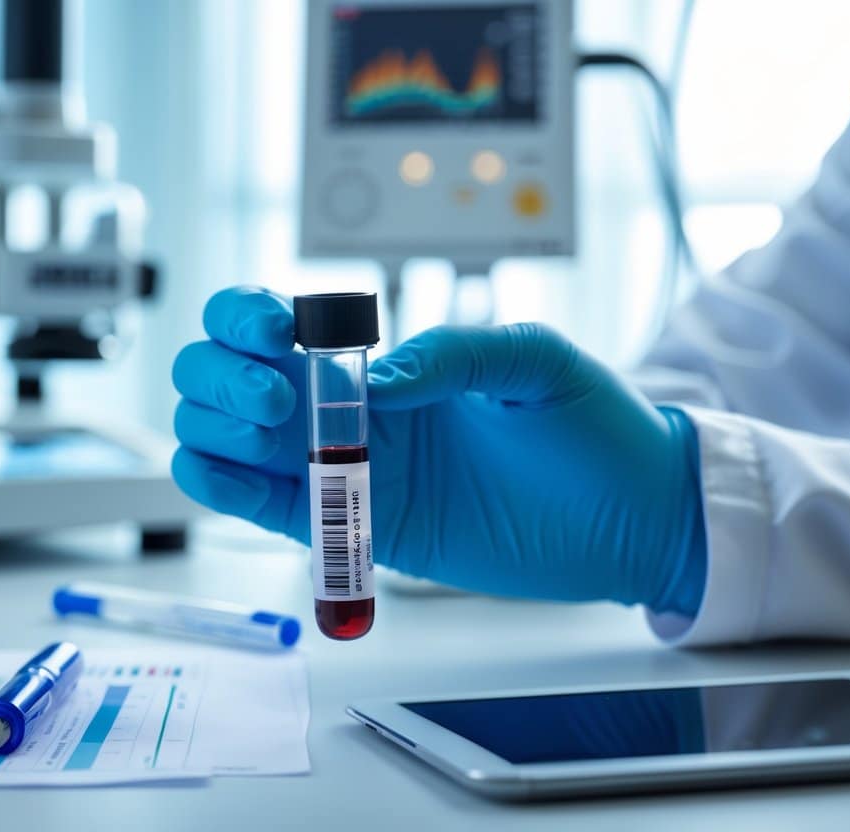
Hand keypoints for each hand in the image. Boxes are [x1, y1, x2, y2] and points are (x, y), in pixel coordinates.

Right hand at [171, 286, 707, 614]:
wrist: (634, 516)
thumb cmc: (594, 427)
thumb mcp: (534, 360)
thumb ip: (452, 354)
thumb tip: (377, 378)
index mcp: (379, 359)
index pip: (271, 324)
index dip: (243, 317)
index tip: (277, 330)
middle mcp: (344, 409)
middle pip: (223, 379)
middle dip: (221, 376)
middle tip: (279, 395)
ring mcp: (343, 468)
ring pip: (225, 440)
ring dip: (214, 429)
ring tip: (272, 435)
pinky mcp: (357, 526)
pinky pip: (263, 508)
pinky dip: (221, 489)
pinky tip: (227, 474)